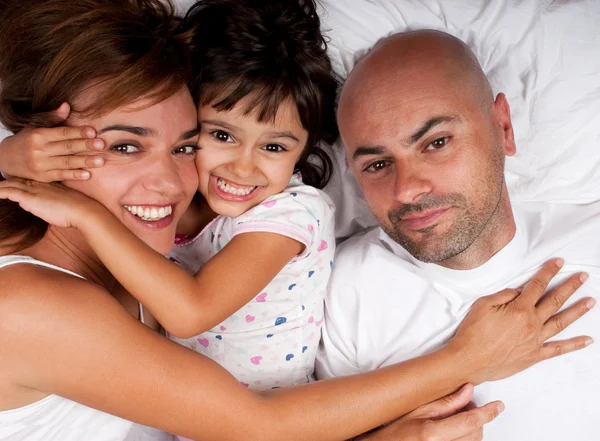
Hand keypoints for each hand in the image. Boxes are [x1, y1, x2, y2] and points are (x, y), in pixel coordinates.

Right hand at [0, 103, 104, 181]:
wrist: (6, 159)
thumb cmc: (26, 140)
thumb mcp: (36, 126)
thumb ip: (53, 118)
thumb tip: (67, 105)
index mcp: (38, 135)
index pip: (61, 133)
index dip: (77, 132)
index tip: (93, 131)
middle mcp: (39, 150)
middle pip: (66, 147)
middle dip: (85, 146)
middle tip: (102, 144)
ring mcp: (41, 165)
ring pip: (66, 162)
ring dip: (84, 162)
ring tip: (101, 160)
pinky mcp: (43, 177)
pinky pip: (61, 175)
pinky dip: (74, 175)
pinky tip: (87, 174)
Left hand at [0, 178, 101, 227]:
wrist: (84, 210)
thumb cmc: (80, 209)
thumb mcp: (67, 202)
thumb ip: (57, 200)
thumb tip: (52, 207)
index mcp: (48, 182)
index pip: (27, 179)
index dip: (17, 180)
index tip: (9, 182)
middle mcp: (39, 183)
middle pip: (16, 179)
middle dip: (5, 181)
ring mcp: (34, 189)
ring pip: (9, 184)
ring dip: (0, 186)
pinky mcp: (30, 197)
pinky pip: (8, 192)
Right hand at [356, 384, 501, 440]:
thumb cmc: (393, 431)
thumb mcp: (416, 411)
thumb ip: (444, 402)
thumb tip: (467, 389)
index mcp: (433, 434)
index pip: (469, 421)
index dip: (487, 413)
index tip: (498, 406)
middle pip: (475, 433)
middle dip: (476, 418)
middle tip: (464, 405)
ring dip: (472, 429)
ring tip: (455, 419)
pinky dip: (466, 438)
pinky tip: (455, 431)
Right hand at [449, 259, 594, 383]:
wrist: (469, 360)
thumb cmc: (473, 332)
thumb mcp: (483, 304)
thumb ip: (504, 295)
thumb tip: (519, 292)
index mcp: (519, 309)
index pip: (538, 285)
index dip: (549, 272)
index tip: (559, 263)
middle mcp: (532, 323)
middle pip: (555, 301)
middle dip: (570, 286)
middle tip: (583, 277)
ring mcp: (535, 340)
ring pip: (561, 322)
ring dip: (578, 310)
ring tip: (590, 301)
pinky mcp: (534, 355)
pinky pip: (558, 349)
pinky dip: (574, 345)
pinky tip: (587, 340)